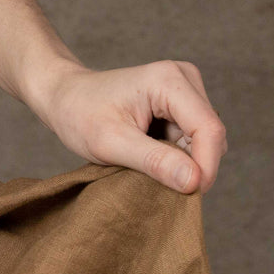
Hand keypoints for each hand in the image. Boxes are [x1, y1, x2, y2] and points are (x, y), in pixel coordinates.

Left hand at [24, 58, 227, 192]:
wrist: (62, 96)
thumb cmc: (79, 113)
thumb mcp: (110, 143)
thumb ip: (154, 161)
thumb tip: (196, 181)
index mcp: (169, 80)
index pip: (209, 130)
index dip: (206, 167)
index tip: (188, 195)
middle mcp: (184, 78)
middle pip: (210, 136)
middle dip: (191, 164)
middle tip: (152, 177)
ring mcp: (184, 89)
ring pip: (204, 140)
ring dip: (182, 160)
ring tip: (143, 160)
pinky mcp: (181, 103)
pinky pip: (193, 139)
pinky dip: (176, 154)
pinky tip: (147, 153)